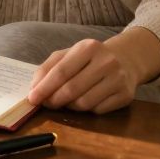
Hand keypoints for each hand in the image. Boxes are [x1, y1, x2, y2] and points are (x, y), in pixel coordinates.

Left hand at [28, 37, 144, 113]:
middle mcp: (105, 62)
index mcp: (88, 48)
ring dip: (70, 106)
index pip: (61, 71)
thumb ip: (48, 68)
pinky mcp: (126, 95)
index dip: (44, 87)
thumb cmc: (90, 59)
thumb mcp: (69, 55)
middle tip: (46, 104)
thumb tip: (34, 89)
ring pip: (84, 103)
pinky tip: (86, 100)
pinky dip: (87, 110)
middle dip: (54, 100)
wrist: (127, 59)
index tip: (32, 99)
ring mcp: (118, 79)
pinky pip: (98, 110)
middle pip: (72, 89)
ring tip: (67, 100)